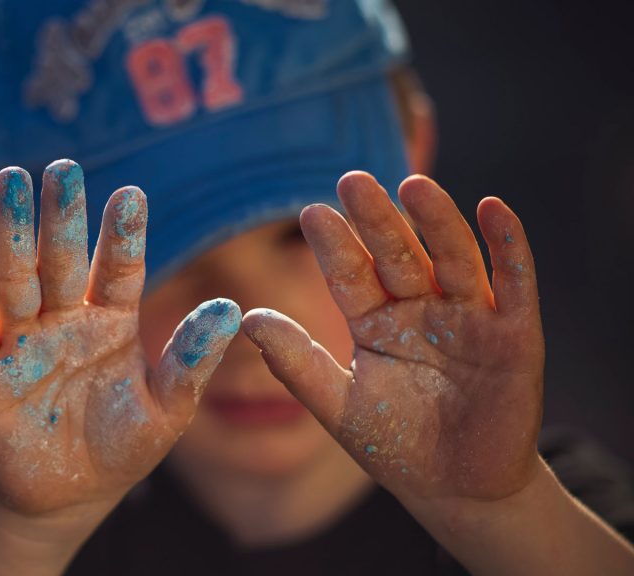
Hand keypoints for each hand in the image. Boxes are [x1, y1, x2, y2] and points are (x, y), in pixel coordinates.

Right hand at [0, 160, 240, 516]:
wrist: (69, 497)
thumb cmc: (123, 448)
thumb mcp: (167, 409)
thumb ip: (191, 361)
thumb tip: (231, 309)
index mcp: (111, 321)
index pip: (118, 268)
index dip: (122, 234)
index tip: (132, 194)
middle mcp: (64, 320)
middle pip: (61, 260)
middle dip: (61, 216)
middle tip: (61, 169)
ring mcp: (22, 343)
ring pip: (15, 279)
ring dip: (11, 233)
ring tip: (11, 182)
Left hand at [243, 172, 543, 503]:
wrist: (456, 490)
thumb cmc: (395, 445)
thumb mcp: (339, 406)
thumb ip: (297, 363)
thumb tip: (247, 316)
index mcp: (377, 322)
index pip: (352, 276)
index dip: (335, 247)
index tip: (311, 214)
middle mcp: (421, 310)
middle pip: (399, 255)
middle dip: (377, 220)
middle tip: (352, 180)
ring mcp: (468, 319)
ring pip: (452, 258)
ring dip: (436, 221)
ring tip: (413, 185)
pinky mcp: (515, 335)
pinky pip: (513, 284)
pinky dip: (508, 247)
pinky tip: (492, 209)